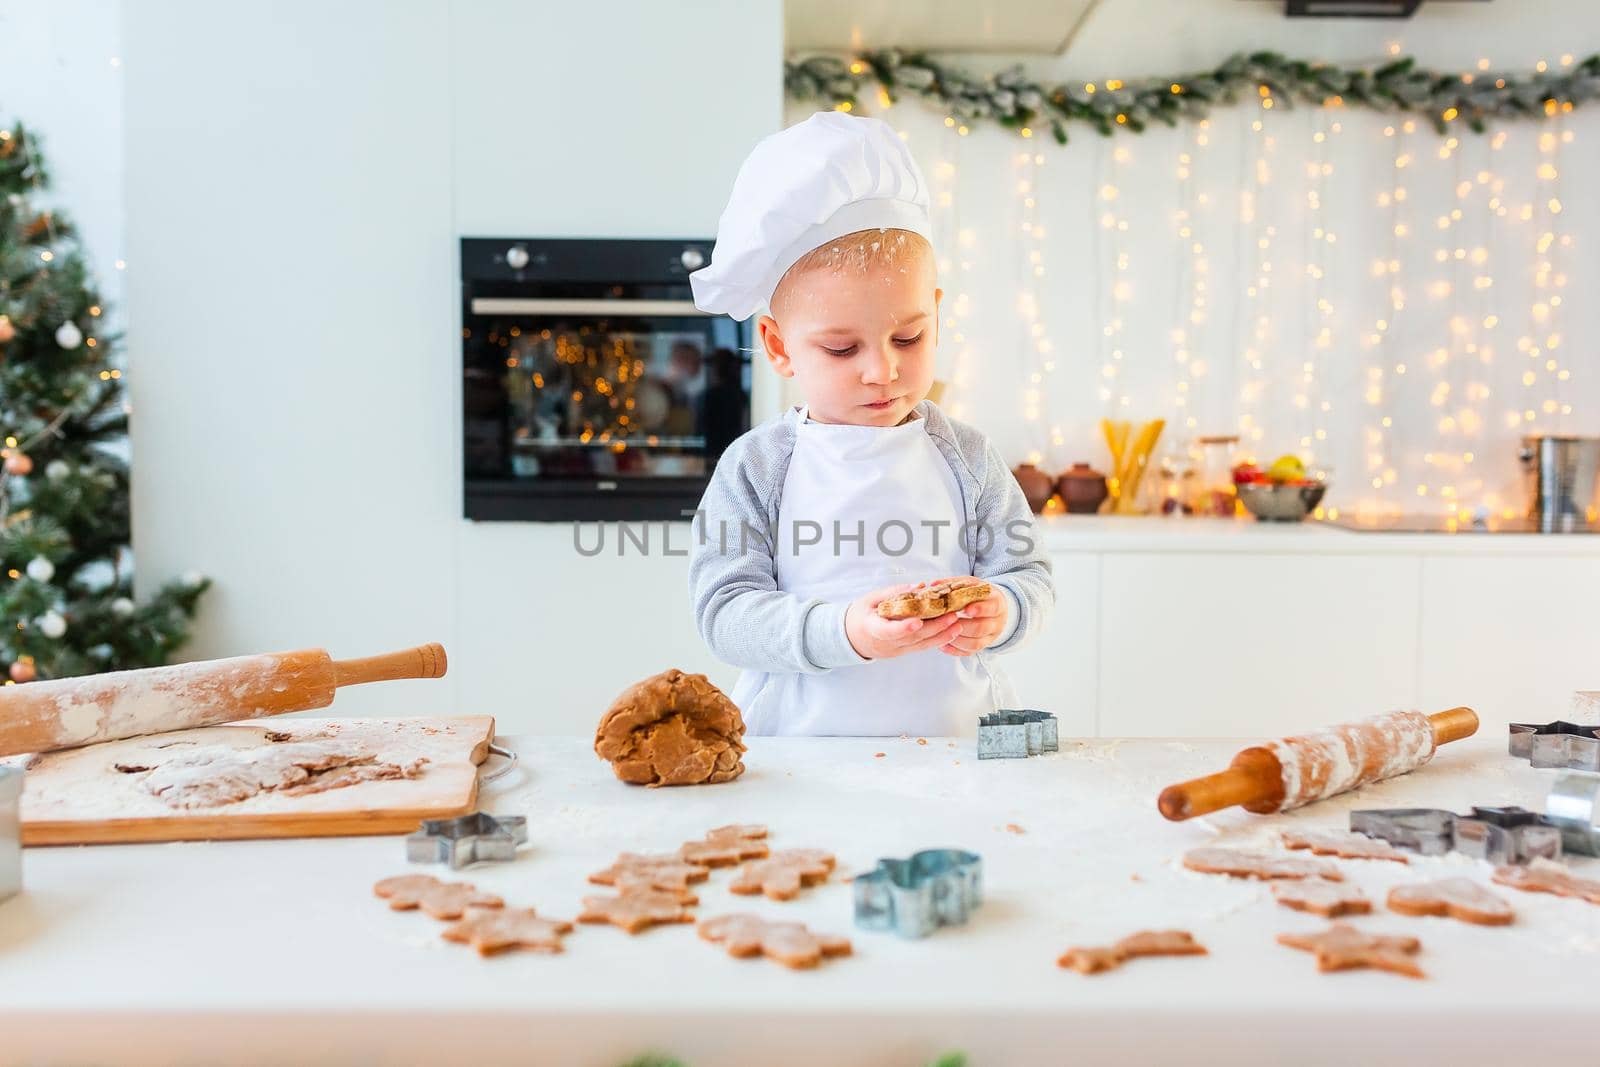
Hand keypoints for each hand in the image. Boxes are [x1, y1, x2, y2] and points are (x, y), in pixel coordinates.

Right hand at [843, 582, 963, 660]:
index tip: (918, 622)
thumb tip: (920, 586)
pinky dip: (937, 640)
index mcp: (872, 628)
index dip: (903, 628)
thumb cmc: (861, 614)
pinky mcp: (903, 652)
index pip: (888, 631)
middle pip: (912, 638)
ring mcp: (895, 650)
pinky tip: (950, 633)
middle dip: (934, 627)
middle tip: (952, 616)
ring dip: (941, 636)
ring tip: (957, 625)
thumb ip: (894, 592)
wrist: (851, 637)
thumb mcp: (871, 598)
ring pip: (921, 645)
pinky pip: (922, 647)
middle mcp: (886, 643)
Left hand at [936, 587, 1006, 656]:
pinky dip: (955, 649)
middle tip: (948, 621)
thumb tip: (933, 585)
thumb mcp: (971, 584)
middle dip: (963, 626)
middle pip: (982, 628)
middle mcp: (996, 622)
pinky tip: (943, 644)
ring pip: (975, 643)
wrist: (992, 608)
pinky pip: (969, 652)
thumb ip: (954, 584)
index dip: (980, 609)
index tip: (966, 609)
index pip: (992, 608)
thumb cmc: (978, 595)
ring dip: (957, 639)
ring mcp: (990, 637)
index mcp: (996, 603)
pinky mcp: (981, 647)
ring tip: (942, 632)